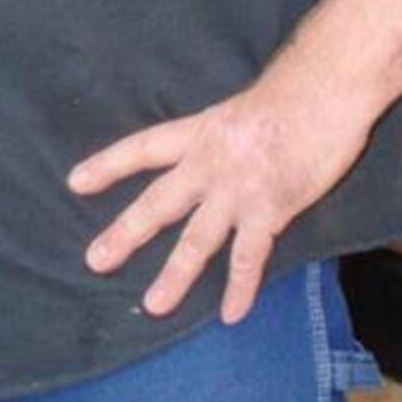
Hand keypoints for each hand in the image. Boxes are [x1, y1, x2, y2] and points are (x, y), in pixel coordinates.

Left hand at [68, 84, 369, 325]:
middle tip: (94, 261)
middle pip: (159, 202)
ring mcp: (238, 189)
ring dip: (174, 275)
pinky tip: (231, 314)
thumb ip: (220, 140)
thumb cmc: (291, 95)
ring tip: (153, 306)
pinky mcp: (271, 209)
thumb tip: (207, 161)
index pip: (143, 148)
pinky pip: (249, 256)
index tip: (76, 183)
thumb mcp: (238, 110)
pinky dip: (240, 287)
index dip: (109, 165)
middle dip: (125, 233)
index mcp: (199, 133)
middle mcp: (209, 162)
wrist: (326, 88)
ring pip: (197, 239)